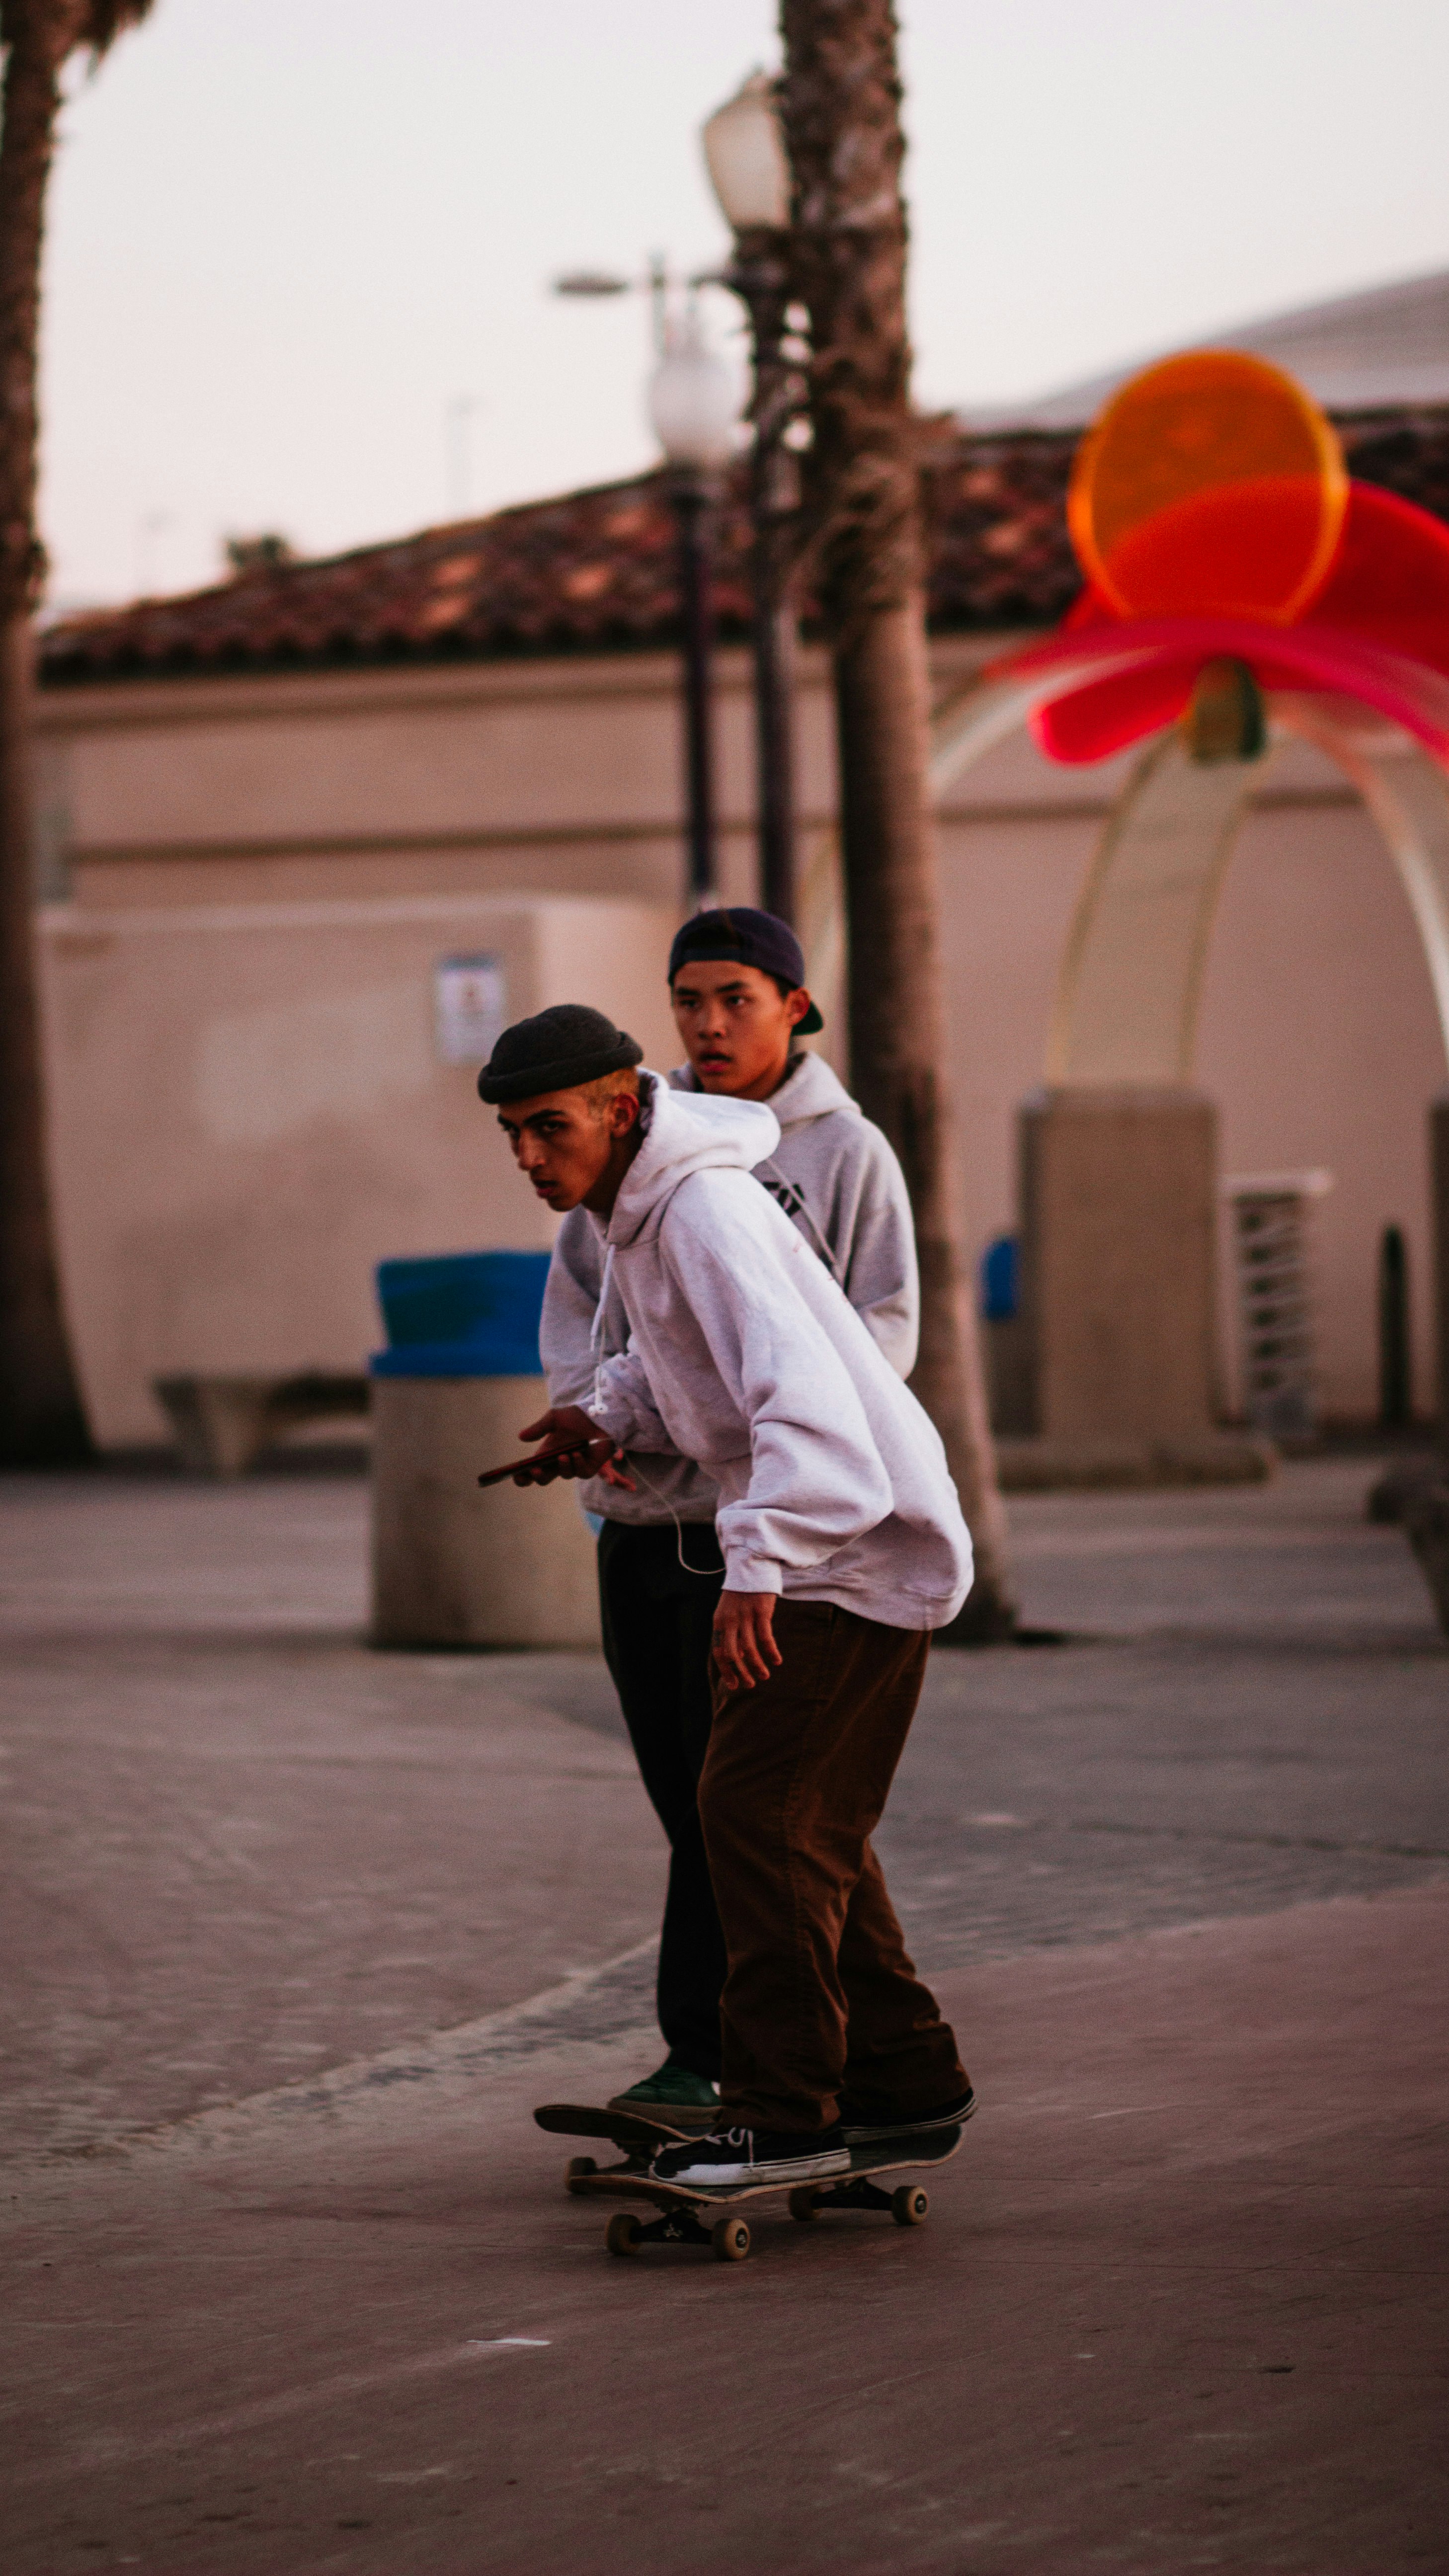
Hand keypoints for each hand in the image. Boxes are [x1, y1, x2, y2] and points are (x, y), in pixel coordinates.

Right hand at [514, 1406, 635, 1489]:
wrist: (598, 1414)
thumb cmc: (576, 1417)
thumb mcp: (554, 1418)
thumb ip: (539, 1428)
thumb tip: (520, 1437)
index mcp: (546, 1454)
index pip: (531, 1472)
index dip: (522, 1477)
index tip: (515, 1474)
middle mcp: (559, 1463)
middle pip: (543, 1479)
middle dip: (537, 1476)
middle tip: (535, 1469)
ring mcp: (574, 1466)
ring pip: (564, 1475)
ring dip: (562, 1466)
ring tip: (562, 1455)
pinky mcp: (589, 1468)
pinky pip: (581, 1472)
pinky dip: (577, 1464)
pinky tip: (576, 1454)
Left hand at [712, 1591, 781, 1692]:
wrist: (751, 1567)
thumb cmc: (740, 1595)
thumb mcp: (729, 1613)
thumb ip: (731, 1634)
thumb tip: (740, 1658)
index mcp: (719, 1622)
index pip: (719, 1652)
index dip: (726, 1671)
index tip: (735, 1685)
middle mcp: (729, 1620)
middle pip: (732, 1654)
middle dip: (741, 1672)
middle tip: (751, 1684)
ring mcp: (745, 1615)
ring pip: (749, 1648)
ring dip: (757, 1666)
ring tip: (765, 1676)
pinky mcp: (761, 1610)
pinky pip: (765, 1637)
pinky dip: (771, 1651)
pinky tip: (777, 1660)